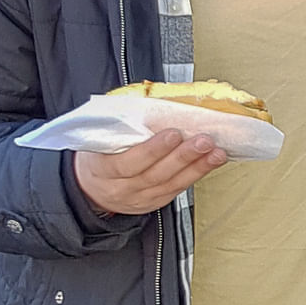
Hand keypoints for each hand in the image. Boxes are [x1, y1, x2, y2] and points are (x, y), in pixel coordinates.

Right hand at [73, 130, 226, 216]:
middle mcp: (121, 188)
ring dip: (197, 166)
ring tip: (216, 152)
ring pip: (170, 184)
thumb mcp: (97, 140)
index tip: (173, 133)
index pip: (127, 163)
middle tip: (203, 141)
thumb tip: (150, 102)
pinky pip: (178, 189)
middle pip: (155, 174)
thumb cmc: (97, 155)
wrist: (90, 188)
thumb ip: (119, 125)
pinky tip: (211, 162)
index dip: (152, 150)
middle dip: (182, 157)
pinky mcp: (154, 202)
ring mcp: (139, 198)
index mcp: (102, 170)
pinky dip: (197, 174)